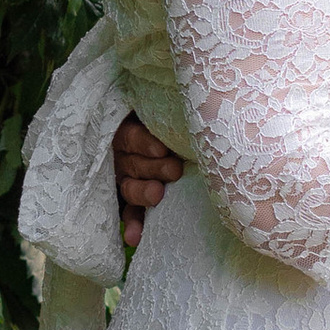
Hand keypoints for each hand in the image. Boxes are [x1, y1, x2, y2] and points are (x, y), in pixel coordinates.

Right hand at [114, 112, 186, 250]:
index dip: (143, 143)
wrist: (192, 144)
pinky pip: (129, 212)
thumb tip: (206, 90)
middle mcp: (124, 154)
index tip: (162, 148)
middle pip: (131, 162)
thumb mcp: (174, 108)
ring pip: (129, 187)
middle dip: (152, 168)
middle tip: (174, 170)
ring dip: (143, 193)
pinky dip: (133, 225)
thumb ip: (180, 107)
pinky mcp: (132, 199)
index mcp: (130, 128)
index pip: (129, 135)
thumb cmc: (185, 119)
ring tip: (158, 196)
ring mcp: (126, 177)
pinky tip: (134, 239)